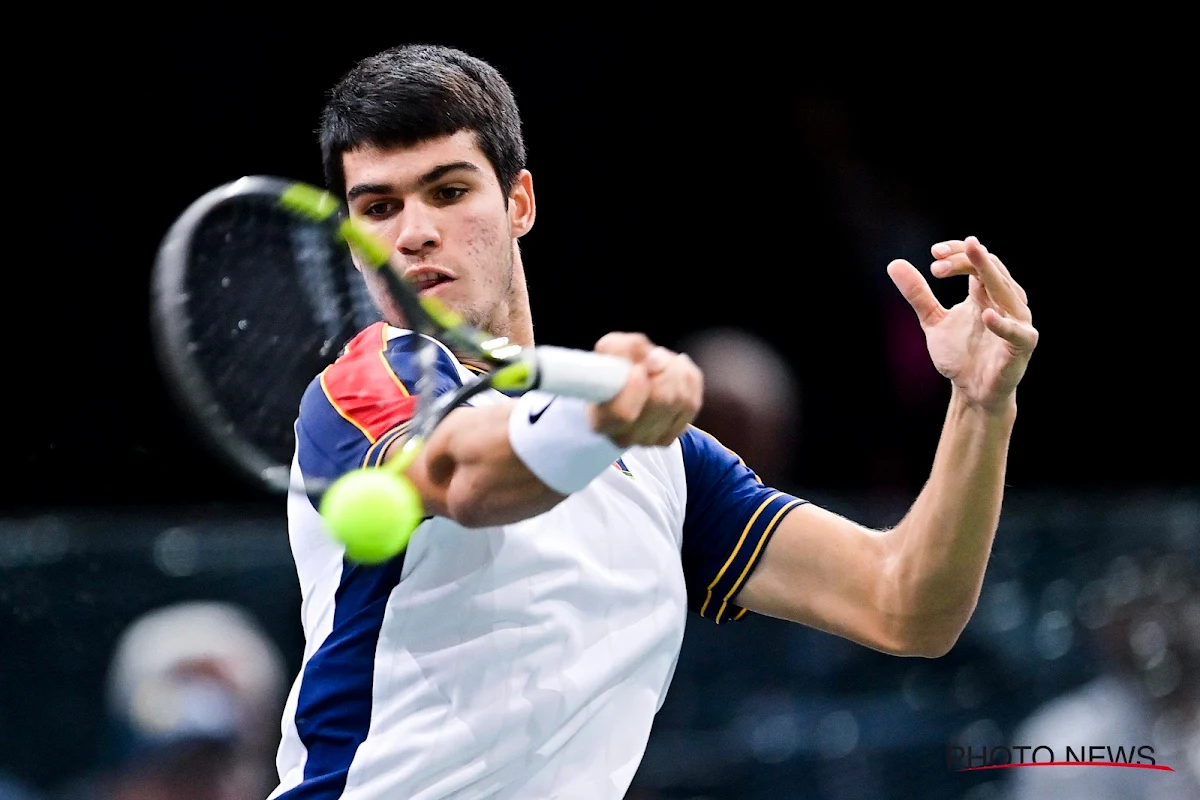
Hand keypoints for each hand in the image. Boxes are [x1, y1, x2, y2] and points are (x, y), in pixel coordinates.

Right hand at [589, 332, 702, 446]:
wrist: (621, 388)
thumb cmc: (611, 370)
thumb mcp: (608, 350)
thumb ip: (623, 347)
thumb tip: (654, 360)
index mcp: (601, 420)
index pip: (624, 414)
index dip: (637, 386)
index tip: (638, 367)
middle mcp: (625, 437)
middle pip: (662, 401)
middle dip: (663, 369)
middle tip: (653, 355)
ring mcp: (650, 439)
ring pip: (681, 400)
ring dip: (676, 371)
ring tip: (663, 361)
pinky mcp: (672, 435)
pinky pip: (693, 403)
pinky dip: (688, 380)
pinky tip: (676, 370)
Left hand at [887, 236, 1037, 413]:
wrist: (972, 391)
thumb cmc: (959, 354)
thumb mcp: (933, 321)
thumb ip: (918, 294)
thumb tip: (893, 263)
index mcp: (985, 293)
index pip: (976, 261)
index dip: (958, 253)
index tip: (934, 253)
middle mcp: (1004, 301)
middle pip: (990, 269)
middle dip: (967, 259)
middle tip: (939, 258)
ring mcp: (1016, 321)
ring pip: (1007, 290)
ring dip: (988, 274)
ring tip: (971, 259)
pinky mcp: (1022, 344)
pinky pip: (1015, 331)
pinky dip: (1002, 324)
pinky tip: (986, 314)